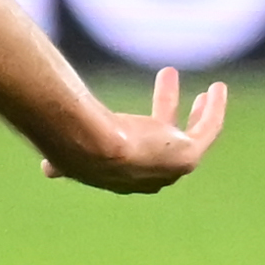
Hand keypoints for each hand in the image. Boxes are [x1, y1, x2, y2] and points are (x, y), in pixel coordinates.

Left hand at [45, 68, 224, 193]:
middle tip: (171, 87)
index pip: (140, 153)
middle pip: (168, 140)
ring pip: (193, 135)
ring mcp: (170, 169)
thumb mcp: (66, 156)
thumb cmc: (71, 146)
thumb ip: (60, 164)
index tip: (141, 116)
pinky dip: (216, 108)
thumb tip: (46, 169)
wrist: (88, 147)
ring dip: (201, 111)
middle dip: (171, 113)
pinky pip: (210, 128)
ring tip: (208, 90)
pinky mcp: (187, 157)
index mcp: (122, 176)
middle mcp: (149, 176)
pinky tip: (218, 87)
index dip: (145, 131)